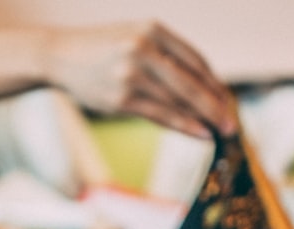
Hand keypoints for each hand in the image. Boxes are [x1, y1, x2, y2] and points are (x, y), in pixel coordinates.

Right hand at [44, 21, 236, 138]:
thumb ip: (166, 56)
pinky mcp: (121, 98)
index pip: (195, 60)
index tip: (227, 100)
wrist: (60, 56)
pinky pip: (161, 115)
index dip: (214, 83)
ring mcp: (131, 74)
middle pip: (191, 82)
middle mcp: (143, 49)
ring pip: (178, 101)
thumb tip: (204, 87)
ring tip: (220, 131)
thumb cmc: (104, 49)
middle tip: (233, 123)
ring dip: (203, 118)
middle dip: (216, 105)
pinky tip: (200, 134)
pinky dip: (184, 126)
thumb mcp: (136, 38)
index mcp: (152, 30)